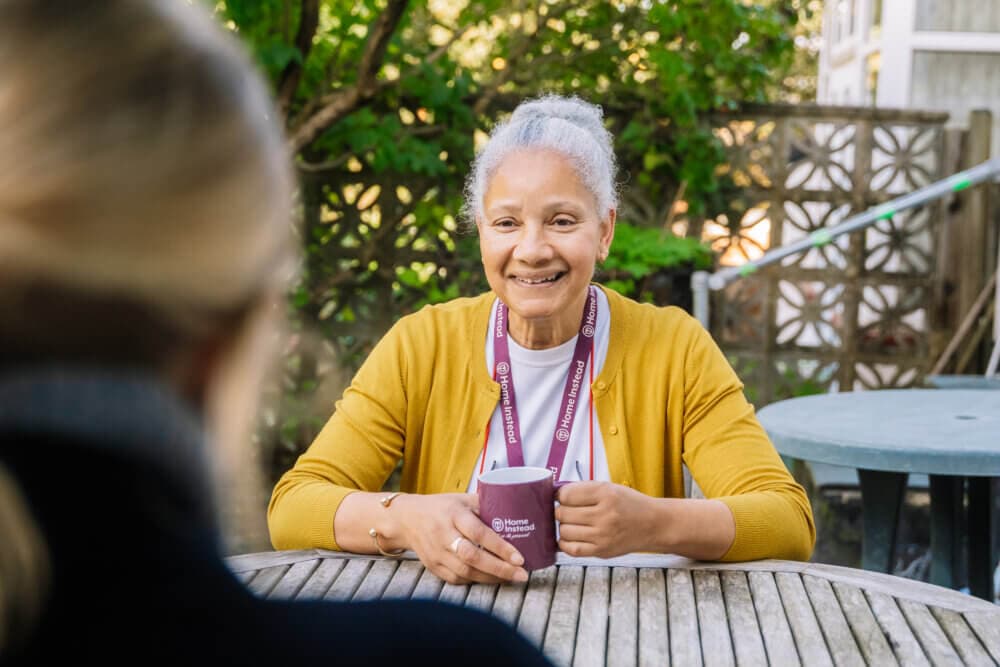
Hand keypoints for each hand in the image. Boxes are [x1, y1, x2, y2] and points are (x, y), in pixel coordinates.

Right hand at [393, 493, 528, 584]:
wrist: (407, 519)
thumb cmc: (440, 507)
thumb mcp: (462, 499)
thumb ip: (486, 505)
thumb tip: (516, 513)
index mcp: (453, 514)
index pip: (479, 533)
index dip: (500, 547)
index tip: (519, 557)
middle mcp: (444, 535)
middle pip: (473, 557)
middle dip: (500, 569)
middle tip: (521, 574)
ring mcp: (437, 554)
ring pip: (466, 572)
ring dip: (491, 578)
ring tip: (512, 578)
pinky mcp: (433, 567)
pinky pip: (458, 579)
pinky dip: (476, 580)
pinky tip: (491, 578)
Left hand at [555, 481, 657, 557]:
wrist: (653, 525)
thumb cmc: (630, 504)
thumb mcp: (609, 487)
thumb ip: (584, 490)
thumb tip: (556, 496)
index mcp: (605, 494)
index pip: (566, 494)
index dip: (560, 495)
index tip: (564, 497)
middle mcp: (604, 515)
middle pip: (563, 513)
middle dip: (561, 510)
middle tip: (568, 510)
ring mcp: (603, 535)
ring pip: (564, 531)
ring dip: (564, 526)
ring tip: (572, 523)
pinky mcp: (602, 551)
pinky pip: (572, 549)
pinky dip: (565, 543)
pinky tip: (570, 537)